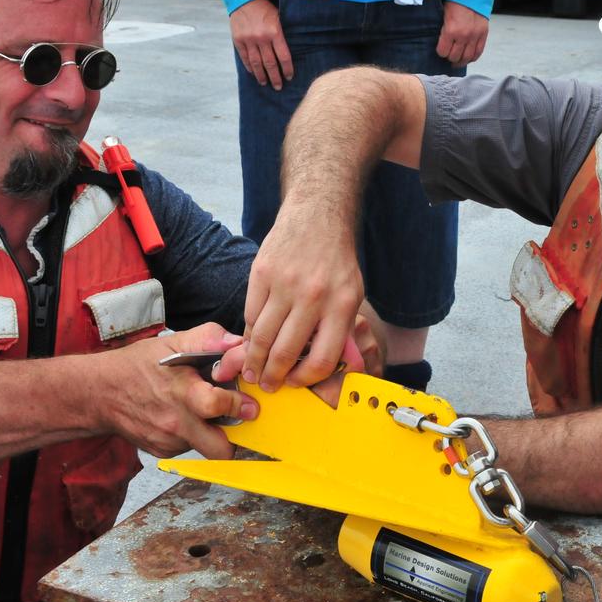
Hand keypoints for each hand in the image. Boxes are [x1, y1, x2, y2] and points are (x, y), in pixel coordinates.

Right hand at [95, 324, 257, 458]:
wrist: (99, 393)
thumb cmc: (136, 366)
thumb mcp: (170, 344)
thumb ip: (207, 338)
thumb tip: (237, 342)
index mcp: (181, 393)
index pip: (219, 405)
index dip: (239, 403)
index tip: (247, 401)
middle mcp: (175, 423)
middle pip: (220, 449)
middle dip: (234, 437)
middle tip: (233, 418)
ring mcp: (168, 442)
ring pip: (206, 448)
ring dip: (211, 432)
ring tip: (200, 410)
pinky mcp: (162, 451)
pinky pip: (189, 447)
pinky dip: (192, 434)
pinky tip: (180, 416)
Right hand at [230, 0, 292, 89]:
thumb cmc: (264, 7)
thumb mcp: (278, 17)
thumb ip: (282, 34)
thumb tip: (288, 51)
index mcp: (275, 32)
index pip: (284, 56)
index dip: (287, 69)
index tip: (289, 77)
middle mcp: (262, 38)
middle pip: (270, 63)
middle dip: (275, 77)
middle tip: (278, 87)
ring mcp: (249, 40)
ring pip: (257, 63)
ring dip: (262, 76)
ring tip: (265, 83)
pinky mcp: (238, 40)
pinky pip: (245, 58)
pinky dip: (250, 67)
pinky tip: (254, 73)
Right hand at [241, 209, 363, 391]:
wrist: (317, 217)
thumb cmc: (336, 261)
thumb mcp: (351, 294)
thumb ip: (337, 328)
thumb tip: (317, 367)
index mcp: (341, 305)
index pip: (321, 359)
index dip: (305, 379)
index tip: (295, 383)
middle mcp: (313, 296)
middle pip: (286, 352)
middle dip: (273, 377)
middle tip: (266, 385)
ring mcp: (285, 284)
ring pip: (263, 336)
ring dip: (254, 360)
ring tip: (251, 371)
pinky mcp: (262, 273)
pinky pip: (251, 314)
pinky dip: (250, 332)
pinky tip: (251, 342)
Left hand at [436, 0, 488, 66]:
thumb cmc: (455, 2)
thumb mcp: (444, 15)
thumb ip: (444, 31)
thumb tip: (441, 44)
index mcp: (451, 30)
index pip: (443, 52)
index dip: (441, 52)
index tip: (441, 50)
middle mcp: (463, 35)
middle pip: (455, 57)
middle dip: (450, 57)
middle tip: (449, 55)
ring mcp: (475, 36)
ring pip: (467, 58)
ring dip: (461, 61)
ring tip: (457, 61)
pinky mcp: (483, 34)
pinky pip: (478, 52)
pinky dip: (472, 58)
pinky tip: (468, 58)